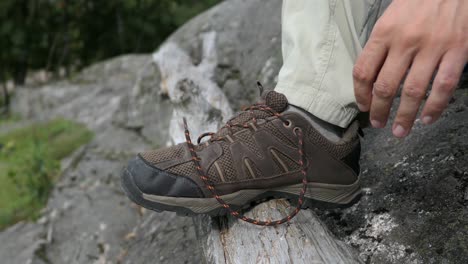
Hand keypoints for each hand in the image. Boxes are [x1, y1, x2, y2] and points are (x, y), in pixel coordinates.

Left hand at [353, 0, 467, 136]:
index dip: (360, 94)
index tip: (363, 106)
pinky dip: (435, 106)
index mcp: (384, 32)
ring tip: (400, 131)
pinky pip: (444, 86)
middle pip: (385, 86)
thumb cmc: (419, 1)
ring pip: (413, 91)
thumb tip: (371, 77)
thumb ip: (381, 45)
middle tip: (378, 123)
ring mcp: (432, 47)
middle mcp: (405, 41)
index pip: (363, 71)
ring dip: (405, 116)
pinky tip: (427, 118)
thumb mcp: (391, 17)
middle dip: (379, 111)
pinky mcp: (458, 50)